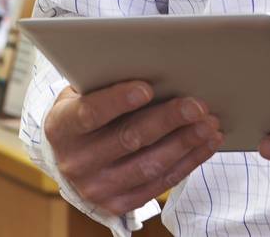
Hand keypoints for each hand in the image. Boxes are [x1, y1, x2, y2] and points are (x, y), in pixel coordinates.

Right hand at [44, 81, 222, 215]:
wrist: (69, 158)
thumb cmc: (83, 111)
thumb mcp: (80, 93)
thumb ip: (104, 82)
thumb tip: (152, 66)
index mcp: (60, 128)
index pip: (89, 113)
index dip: (117, 101)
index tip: (147, 87)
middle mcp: (75, 162)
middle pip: (128, 139)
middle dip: (167, 120)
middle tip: (196, 105)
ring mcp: (96, 188)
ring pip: (148, 165)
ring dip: (184, 143)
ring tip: (209, 124)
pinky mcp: (118, 205)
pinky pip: (159, 184)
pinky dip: (187, 162)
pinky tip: (205, 144)